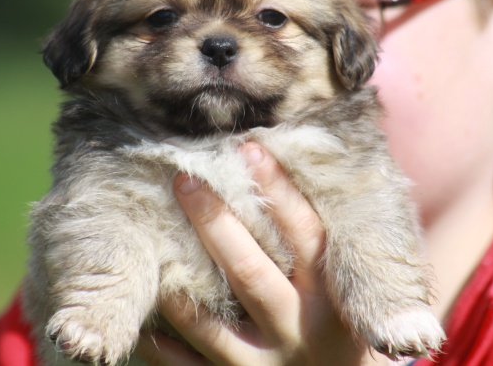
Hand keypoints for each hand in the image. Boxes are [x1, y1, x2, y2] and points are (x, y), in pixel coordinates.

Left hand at [133, 143, 383, 365]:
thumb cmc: (345, 332)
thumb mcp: (348, 291)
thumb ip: (321, 247)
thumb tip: (279, 172)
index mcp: (333, 297)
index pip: (305, 234)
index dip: (278, 190)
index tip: (248, 148)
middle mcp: (300, 330)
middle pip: (249, 272)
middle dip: (214, 223)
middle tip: (184, 179)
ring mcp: (266, 365)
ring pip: (210, 324)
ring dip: (178, 287)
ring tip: (149, 246)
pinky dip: (162, 344)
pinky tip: (144, 317)